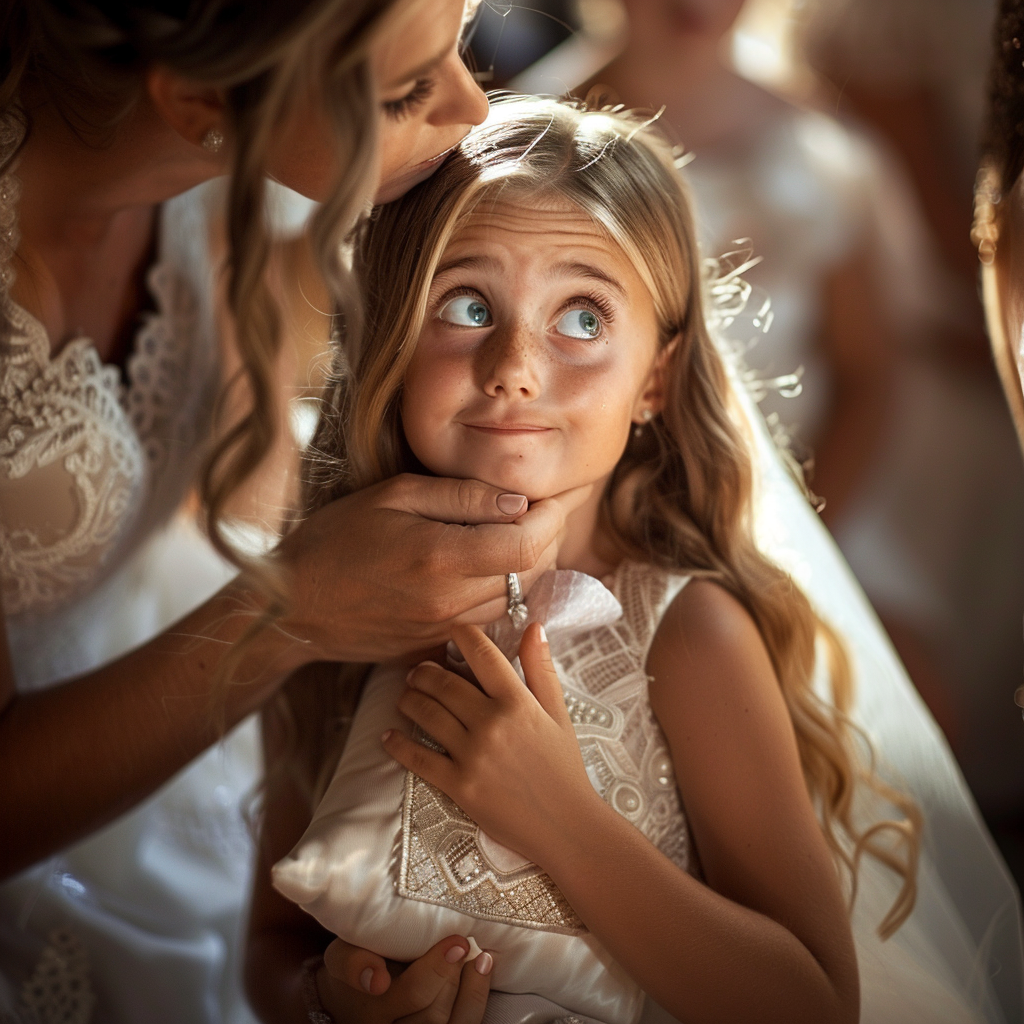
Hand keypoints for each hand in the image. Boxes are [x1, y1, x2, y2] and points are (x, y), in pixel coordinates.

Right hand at [278, 475, 591, 663]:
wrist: (293, 605)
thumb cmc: (335, 539)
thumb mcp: (393, 497)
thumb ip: (461, 497)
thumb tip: (517, 501)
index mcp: (440, 557)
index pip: (527, 545)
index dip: (552, 519)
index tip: (552, 498)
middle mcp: (450, 600)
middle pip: (533, 574)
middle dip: (550, 539)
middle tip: (543, 511)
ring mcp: (445, 628)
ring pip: (519, 601)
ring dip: (532, 568)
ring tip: (520, 535)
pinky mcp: (437, 644)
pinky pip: (494, 619)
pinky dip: (507, 592)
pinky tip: (494, 568)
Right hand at [317, 935, 492, 1023]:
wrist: (353, 996)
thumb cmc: (357, 961)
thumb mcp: (342, 955)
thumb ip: (354, 962)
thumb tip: (376, 978)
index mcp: (369, 1009)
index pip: (406, 996)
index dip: (432, 971)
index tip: (455, 942)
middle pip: (427, 1012)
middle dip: (448, 976)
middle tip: (464, 943)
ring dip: (470, 991)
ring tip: (481, 958)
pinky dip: (475, 1002)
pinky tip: (482, 972)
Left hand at [383, 623, 595, 866]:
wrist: (566, 826)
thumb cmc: (564, 767)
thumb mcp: (559, 714)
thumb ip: (542, 669)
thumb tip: (533, 627)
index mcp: (518, 702)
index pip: (482, 655)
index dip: (462, 635)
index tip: (452, 631)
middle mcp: (492, 723)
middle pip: (444, 683)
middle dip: (425, 671)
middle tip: (419, 671)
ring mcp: (473, 755)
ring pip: (427, 714)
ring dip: (410, 699)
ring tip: (406, 696)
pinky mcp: (459, 785)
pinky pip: (418, 758)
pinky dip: (398, 744)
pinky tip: (388, 735)